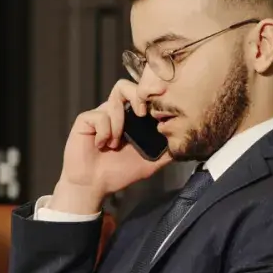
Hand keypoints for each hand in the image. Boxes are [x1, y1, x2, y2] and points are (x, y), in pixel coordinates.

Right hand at [51, 79, 172, 213]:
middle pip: (125, 86)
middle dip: (137, 95)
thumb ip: (167, 152)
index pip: (141, 95)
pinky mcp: (85, 121)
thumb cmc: (118, 173)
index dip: (150, 92)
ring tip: (115, 144)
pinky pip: (99, 116)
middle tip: (142, 113)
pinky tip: (102, 146)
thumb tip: (187, 144)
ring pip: (113, 102)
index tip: (162, 97)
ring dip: (118, 123)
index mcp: (131, 119)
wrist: (94, 186)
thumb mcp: (150, 163)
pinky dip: (104, 132)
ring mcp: (100, 116)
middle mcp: (115, 113)